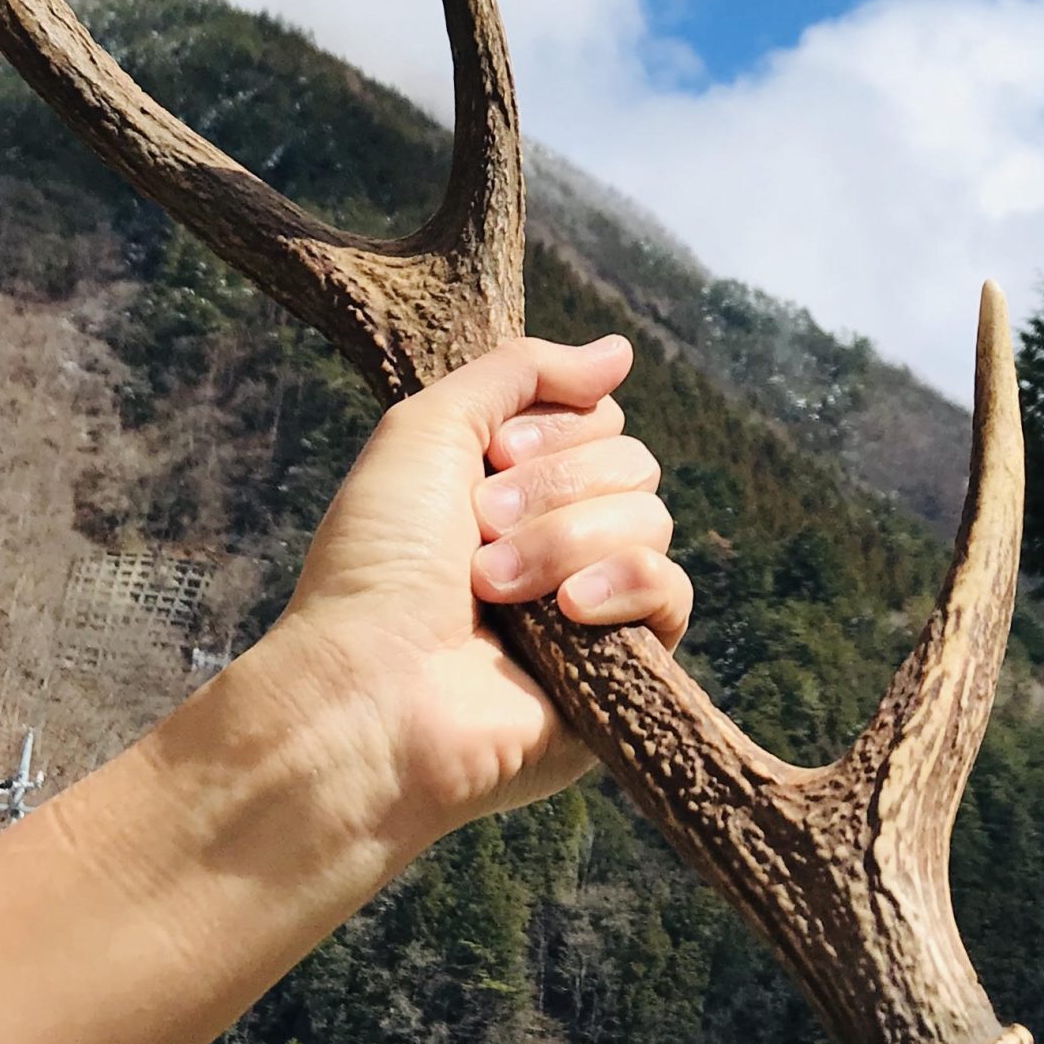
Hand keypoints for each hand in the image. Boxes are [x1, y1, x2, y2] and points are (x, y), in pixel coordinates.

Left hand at [282, 334, 692, 835]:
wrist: (371, 691)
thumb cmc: (377, 564)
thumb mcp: (429, 427)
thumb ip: (522, 372)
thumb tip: (619, 351)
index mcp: (516, 486)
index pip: (601, 420)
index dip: (555, 429)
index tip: (492, 458)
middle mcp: (561, 539)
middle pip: (633, 462)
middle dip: (555, 486)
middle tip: (480, 526)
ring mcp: (595, 605)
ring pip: (652, 520)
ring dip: (566, 541)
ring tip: (493, 587)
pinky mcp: (625, 668)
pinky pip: (671, 592)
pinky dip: (620, 585)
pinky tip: (566, 613)